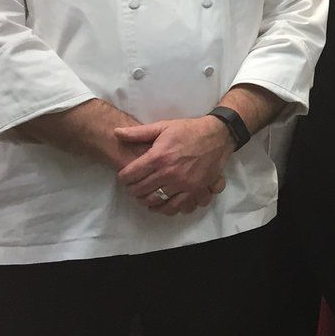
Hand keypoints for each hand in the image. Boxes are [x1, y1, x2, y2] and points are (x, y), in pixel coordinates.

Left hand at [114, 115, 231, 215]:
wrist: (218, 135)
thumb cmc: (188, 130)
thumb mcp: (163, 126)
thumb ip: (138, 133)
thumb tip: (116, 132)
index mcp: (158, 157)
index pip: (130, 176)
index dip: (123, 178)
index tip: (125, 176)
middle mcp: (169, 173)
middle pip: (140, 190)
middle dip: (133, 190)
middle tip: (134, 186)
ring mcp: (183, 184)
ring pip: (155, 201)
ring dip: (146, 200)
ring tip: (146, 195)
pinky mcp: (195, 190)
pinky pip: (175, 207)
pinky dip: (165, 209)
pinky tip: (161, 203)